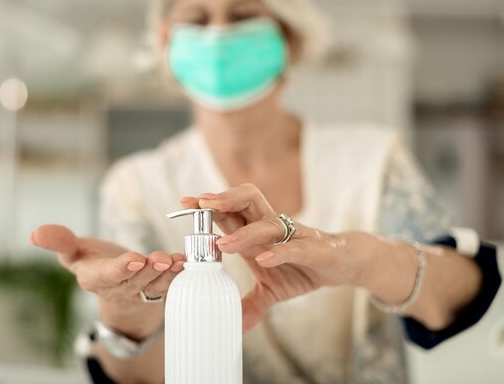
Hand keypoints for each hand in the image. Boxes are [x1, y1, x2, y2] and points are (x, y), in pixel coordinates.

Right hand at [30, 224, 184, 338]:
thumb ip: (59, 242)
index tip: (133, 260)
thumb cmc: (93, 263)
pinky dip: (177, 273)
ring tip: (174, 260)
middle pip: (133, 281)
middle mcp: (117, 288)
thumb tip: (34, 233)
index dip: (119, 269)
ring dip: (165, 273)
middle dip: (147, 271)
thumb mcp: (74, 252)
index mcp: (94, 279)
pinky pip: (168, 283)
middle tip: (159, 260)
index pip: (106, 275)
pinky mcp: (156, 289)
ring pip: (153, 284)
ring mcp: (138, 291)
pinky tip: (184, 261)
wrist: (115, 287)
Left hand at [181, 183, 364, 332]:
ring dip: (245, 232)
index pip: (230, 211)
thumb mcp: (271, 290)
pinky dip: (279, 252)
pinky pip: (295, 247)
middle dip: (223, 201)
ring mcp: (294, 236)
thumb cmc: (302, 268)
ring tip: (223, 243)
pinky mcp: (315, 249)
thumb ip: (251, 304)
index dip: (208, 205)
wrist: (344, 264)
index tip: (184, 203)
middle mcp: (272, 228)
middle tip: (200, 204)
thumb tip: (233, 327)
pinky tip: (263, 260)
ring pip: (268, 224)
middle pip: (246, 200)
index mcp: (257, 232)